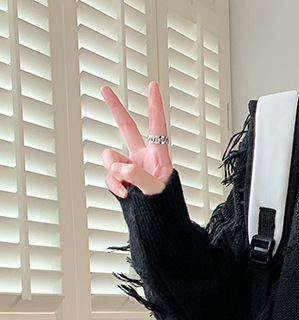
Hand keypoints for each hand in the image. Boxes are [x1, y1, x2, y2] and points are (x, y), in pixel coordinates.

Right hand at [100, 81, 173, 197]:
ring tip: (129, 187)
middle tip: (104, 88)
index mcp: (158, 157)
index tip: (153, 86)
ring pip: (110, 158)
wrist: (160, 225)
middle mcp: (142, 158)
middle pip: (126, 127)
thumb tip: (118, 167)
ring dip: (115, 171)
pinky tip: (125, 195)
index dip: (154, 106)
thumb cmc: (165, 207)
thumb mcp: (155, 190)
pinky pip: (109, 176)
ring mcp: (129, 167)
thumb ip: (136, 174)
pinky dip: (114, 185)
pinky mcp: (120, 179)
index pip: (157, 127)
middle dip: (114, 108)